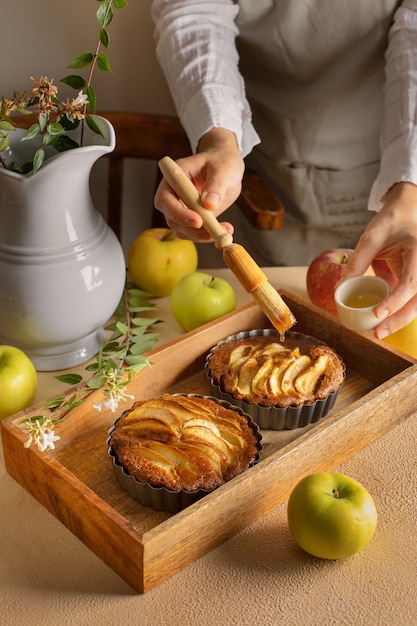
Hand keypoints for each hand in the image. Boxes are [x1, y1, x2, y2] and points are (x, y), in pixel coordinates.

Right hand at [154, 128, 244, 241]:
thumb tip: (210, 203)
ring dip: (201, 235)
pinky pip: (194, 233)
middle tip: (214, 231)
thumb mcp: (223, 168)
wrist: (226, 166)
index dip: (178, 212)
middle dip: (191, 229)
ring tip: (225, 231)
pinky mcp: (192, 218)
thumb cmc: (222, 161)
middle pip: (171, 218)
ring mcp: (182, 208)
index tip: (197, 220)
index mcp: (175, 177)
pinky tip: (224, 230)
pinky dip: (207, 236)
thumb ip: (216, 184)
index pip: (165, 199)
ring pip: (182, 230)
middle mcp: (174, 194)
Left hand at [343, 182, 416, 337]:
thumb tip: (340, 288)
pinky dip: (401, 312)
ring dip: (401, 320)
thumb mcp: (372, 236)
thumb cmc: (392, 221)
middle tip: (378, 334)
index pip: (410, 282)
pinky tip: (387, 322)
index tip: (378, 313)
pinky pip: (414, 300)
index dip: (395, 301)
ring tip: (380, 332)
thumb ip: (359, 260)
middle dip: (400, 320)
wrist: (408, 211)